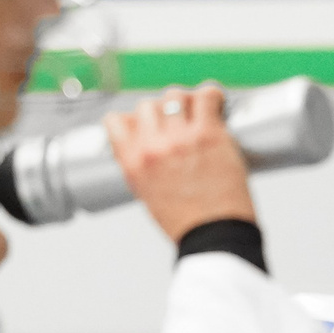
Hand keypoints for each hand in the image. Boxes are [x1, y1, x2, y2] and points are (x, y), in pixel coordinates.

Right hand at [105, 81, 256, 242]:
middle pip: (147, 105)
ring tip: (199, 111)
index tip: (146, 124)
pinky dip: (212, 95)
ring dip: (186, 100)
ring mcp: (180, 138)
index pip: (116, 121)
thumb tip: (149, 147)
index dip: (133, 119)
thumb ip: (144, 166)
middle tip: (178, 121)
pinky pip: (206, 97)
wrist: (215, 237)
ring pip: (175, 96)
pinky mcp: (208, 134)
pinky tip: (216, 102)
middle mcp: (152, 147)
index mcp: (132, 163)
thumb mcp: (148, 195)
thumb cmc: (187, 223)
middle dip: (162, 110)